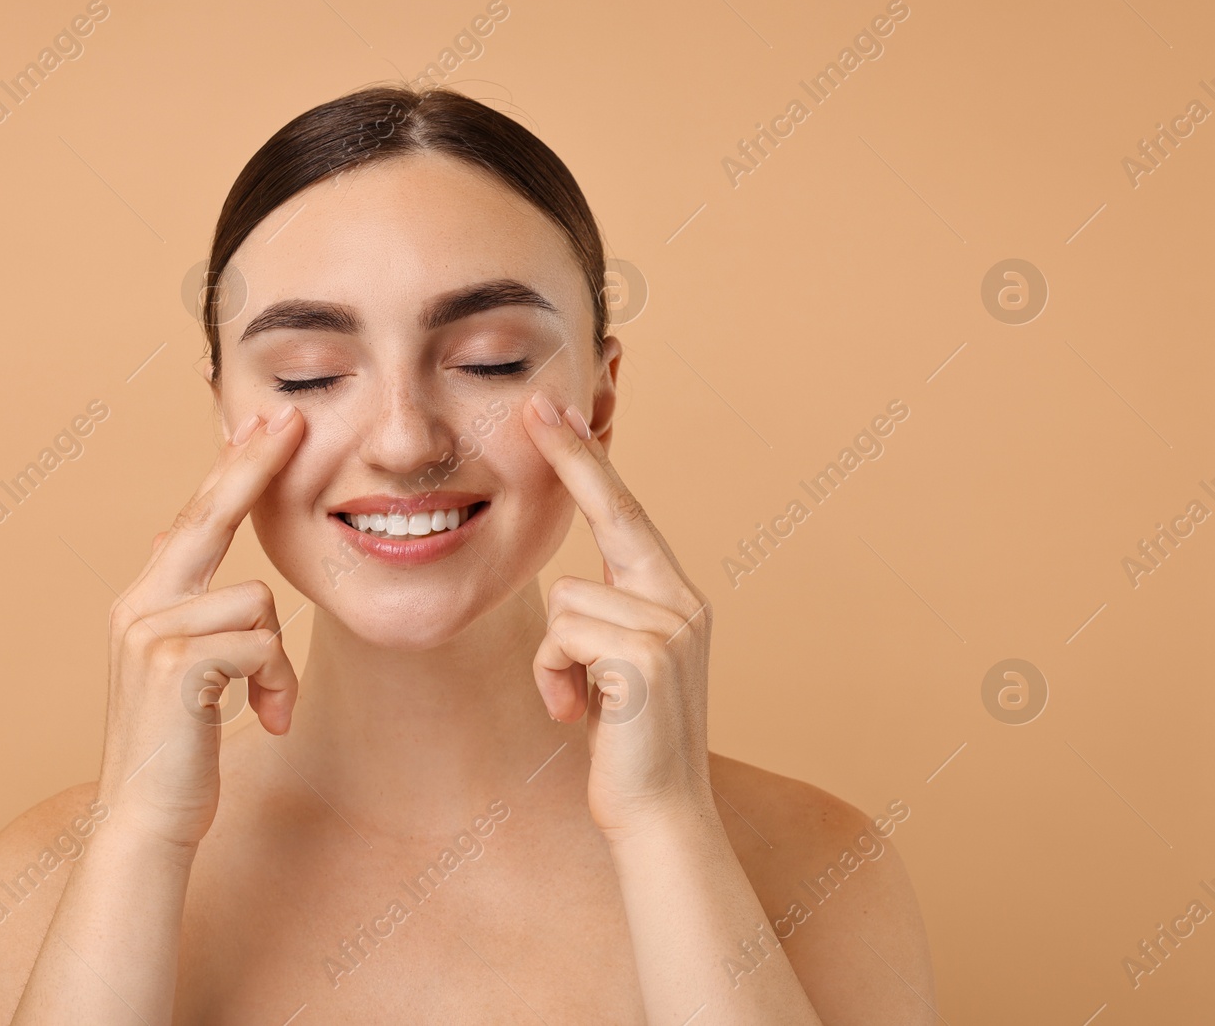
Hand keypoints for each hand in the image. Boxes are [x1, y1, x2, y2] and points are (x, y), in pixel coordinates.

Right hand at [97, 404, 304, 850]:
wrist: (148, 820)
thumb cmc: (177, 749)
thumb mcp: (180, 667)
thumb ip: (185, 604)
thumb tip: (177, 534)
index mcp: (142, 600)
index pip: (193, 517)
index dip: (231, 468)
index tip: (262, 422)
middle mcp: (138, 605)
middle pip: (208, 515)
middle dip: (253, 465)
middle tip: (294, 421)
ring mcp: (151, 631)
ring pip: (259, 602)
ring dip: (278, 664)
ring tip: (266, 705)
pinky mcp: (175, 664)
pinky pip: (262, 644)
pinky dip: (276, 685)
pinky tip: (263, 720)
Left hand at [523, 390, 714, 841]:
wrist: (659, 816)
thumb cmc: (626, 743)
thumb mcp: (616, 668)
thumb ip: (608, 619)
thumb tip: (571, 593)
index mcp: (674, 599)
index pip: (627, 514)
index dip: (590, 462)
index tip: (557, 412)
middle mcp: (682, 602)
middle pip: (612, 516)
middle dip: (573, 460)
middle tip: (538, 403)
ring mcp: (670, 627)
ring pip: (564, 599)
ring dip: (554, 657)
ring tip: (581, 702)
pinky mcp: (645, 658)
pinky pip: (562, 638)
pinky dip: (554, 680)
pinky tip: (580, 717)